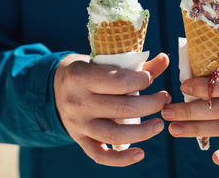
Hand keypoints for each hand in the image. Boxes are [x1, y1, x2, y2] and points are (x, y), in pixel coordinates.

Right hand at [54, 53, 170, 166]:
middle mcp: (77, 102)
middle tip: (164, 99)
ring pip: (114, 134)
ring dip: (143, 132)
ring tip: (159, 124)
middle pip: (121, 108)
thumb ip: (134, 64)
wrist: (53, 88)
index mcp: (81, 77)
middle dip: (150, 105)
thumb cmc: (86, 71)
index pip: (118, 82)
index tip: (151, 79)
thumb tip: (164, 59)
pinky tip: (140, 154)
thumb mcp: (102, 62)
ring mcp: (77, 124)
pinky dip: (121, 160)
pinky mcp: (79, 139)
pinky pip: (100, 156)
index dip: (141, 81)